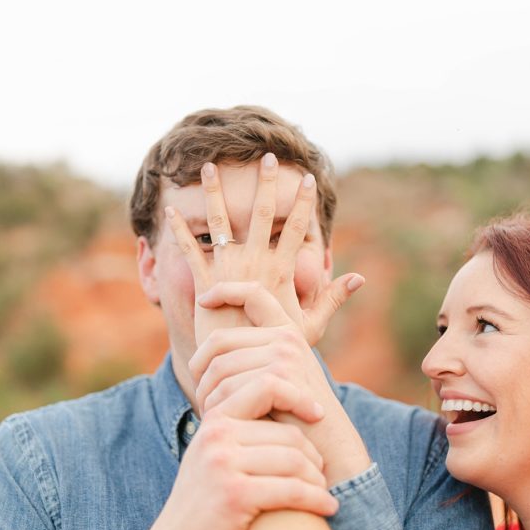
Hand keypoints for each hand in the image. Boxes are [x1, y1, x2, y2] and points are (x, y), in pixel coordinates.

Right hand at [135, 408, 338, 529]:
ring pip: (294, 460)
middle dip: (313, 455)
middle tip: (321, 472)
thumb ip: (242, 431)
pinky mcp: (235, 495)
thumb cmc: (206, 502)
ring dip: (317, 479)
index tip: (317, 413)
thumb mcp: (214, 454)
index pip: (266, 388)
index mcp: (214, 419)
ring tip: (323, 491)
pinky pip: (292, 490)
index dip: (297, 396)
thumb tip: (289, 405)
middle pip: (288, 434)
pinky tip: (328, 507)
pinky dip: (317, 500)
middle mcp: (217, 436)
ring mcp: (224, 464)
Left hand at [163, 153, 364, 344]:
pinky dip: (179, 231)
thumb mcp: (311, 326)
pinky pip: (190, 252)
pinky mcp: (203, 284)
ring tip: (210, 166)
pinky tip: (171, 210)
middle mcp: (255, 265)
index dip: (302, 203)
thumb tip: (359, 278)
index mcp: (281, 271)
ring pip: (220, 222)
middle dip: (265, 184)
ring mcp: (228, 272)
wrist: (246, 373)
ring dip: (214, 192)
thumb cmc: (279, 351)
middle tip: (267, 156)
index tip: (307, 178)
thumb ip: (332, 299)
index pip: (296, 229)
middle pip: (260, 214)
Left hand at [189, 281, 372, 486]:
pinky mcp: (280, 376)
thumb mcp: (273, 387)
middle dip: (201, 371)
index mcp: (286, 332)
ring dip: (208, 396)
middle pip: (219, 340)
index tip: (203, 301)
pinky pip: (228, 386)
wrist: (326, 450)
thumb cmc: (295, 423)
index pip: (253, 294)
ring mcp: (285, 354)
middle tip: (200, 399)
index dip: (226, 290)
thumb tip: (202, 357)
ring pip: (219, 367)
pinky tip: (219, 421)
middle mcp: (286, 336)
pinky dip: (218, 407)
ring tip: (211, 417)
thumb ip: (249, 363)